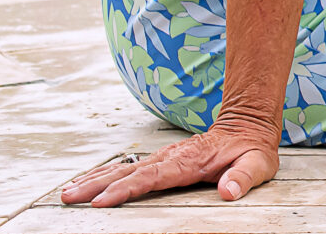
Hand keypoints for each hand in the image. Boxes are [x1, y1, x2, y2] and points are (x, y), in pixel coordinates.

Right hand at [59, 120, 281, 206]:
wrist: (247, 124)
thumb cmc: (252, 149)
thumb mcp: (257, 164)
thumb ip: (242, 177)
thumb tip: (228, 191)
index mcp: (188, 162)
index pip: (151, 178)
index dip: (125, 190)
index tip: (101, 201)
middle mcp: (170, 157)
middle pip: (127, 172)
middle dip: (96, 185)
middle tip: (69, 197)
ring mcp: (163, 157)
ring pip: (123, 169)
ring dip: (94, 179)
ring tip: (68, 191)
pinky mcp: (161, 160)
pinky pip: (128, 168)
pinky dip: (105, 175)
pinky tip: (88, 182)